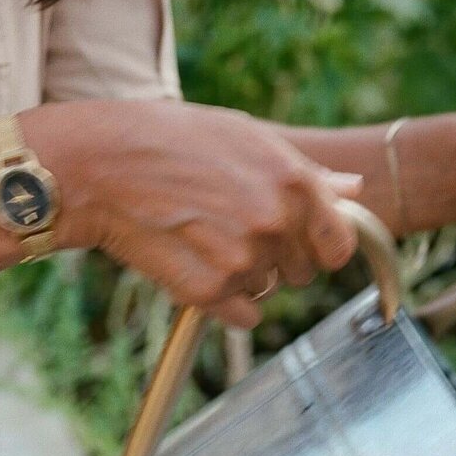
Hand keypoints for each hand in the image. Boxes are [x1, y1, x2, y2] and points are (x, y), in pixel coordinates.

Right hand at [58, 101, 364, 326]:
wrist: (100, 166)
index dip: (321, 247)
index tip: (300, 242)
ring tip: (202, 234)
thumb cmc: (172, 142)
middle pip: (304, 273)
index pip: (340, 245)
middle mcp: (276, 222)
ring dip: (244, 275)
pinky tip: (193, 264)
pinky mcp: (213, 292)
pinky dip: (224, 302)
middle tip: (231, 226)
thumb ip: (306, 173)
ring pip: (268, 290)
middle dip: (278, 258)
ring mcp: (245, 260)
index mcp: (294, 183)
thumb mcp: (245, 139)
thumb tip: (355, 190)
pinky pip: (243, 316)